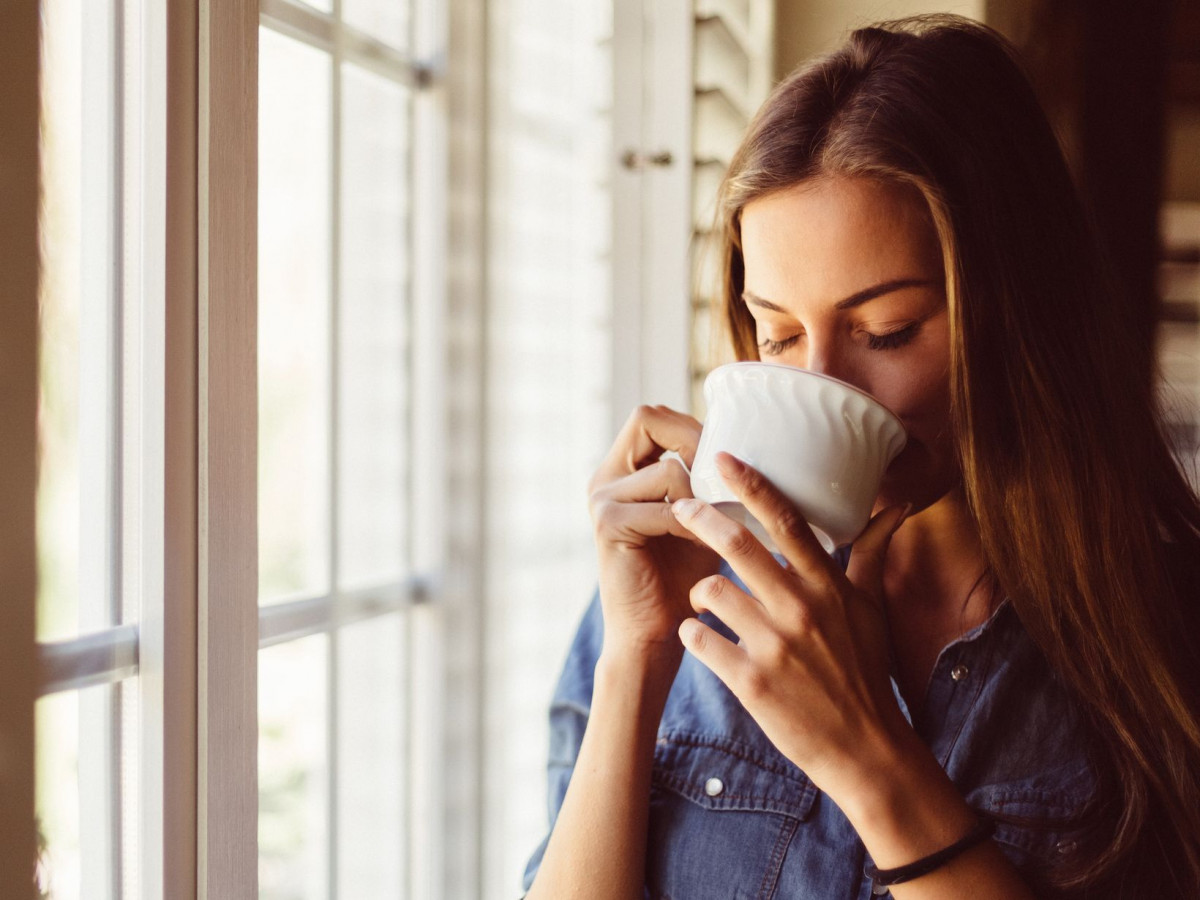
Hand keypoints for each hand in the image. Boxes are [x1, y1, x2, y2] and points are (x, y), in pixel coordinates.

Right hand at [588, 405, 721, 658]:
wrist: (655, 632)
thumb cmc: (683, 576)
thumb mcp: (700, 515)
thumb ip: (706, 480)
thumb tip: (749, 446)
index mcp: (621, 470)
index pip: (651, 416)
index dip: (688, 426)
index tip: (719, 457)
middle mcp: (605, 478)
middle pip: (646, 419)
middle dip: (692, 443)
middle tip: (719, 481)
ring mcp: (602, 499)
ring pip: (668, 469)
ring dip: (702, 498)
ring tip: (715, 527)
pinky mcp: (609, 524)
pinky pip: (666, 507)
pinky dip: (694, 526)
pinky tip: (704, 547)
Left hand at [670, 451, 911, 802]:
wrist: (865, 748)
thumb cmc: (866, 672)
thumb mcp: (872, 610)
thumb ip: (872, 554)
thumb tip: (897, 505)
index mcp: (829, 587)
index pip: (788, 521)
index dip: (751, 484)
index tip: (721, 457)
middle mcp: (802, 609)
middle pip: (737, 544)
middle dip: (699, 518)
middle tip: (679, 507)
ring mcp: (775, 646)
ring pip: (709, 589)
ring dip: (698, 590)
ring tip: (705, 600)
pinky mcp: (750, 682)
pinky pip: (699, 639)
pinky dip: (692, 632)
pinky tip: (701, 636)